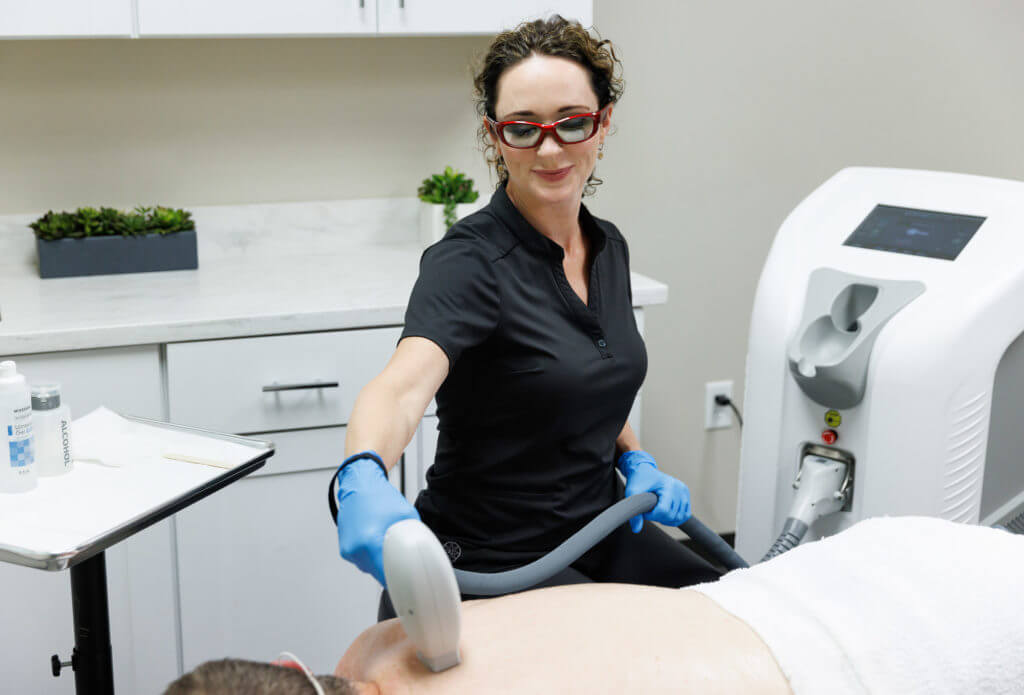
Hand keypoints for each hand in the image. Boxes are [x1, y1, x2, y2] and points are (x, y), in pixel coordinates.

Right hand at [336, 454, 420, 586]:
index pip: (386, 576)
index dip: (399, 580)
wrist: (359, 484)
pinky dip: (370, 554)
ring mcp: (348, 551)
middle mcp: (355, 550)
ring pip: (369, 568)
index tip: (407, 584)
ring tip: (385, 540)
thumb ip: (414, 537)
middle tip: (400, 555)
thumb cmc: (379, 496)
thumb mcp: (406, 515)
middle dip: (390, 567)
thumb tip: (423, 552)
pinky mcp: (345, 549)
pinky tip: (375, 538)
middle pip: (378, 573)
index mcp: (369, 543)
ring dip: (379, 561)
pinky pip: (362, 559)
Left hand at [618, 450, 691, 532]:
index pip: (664, 511)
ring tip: (657, 513)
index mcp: (668, 486)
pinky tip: (665, 515)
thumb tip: (636, 530)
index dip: (652, 516)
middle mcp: (679, 488)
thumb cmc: (638, 480)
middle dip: (658, 518)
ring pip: (680, 517)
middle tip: (649, 511)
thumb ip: (633, 511)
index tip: (644, 511)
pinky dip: (676, 518)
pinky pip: (685, 514)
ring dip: (668, 520)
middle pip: (672, 516)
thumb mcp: (632, 493)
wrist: (644, 470)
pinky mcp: (686, 495)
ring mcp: (684, 491)